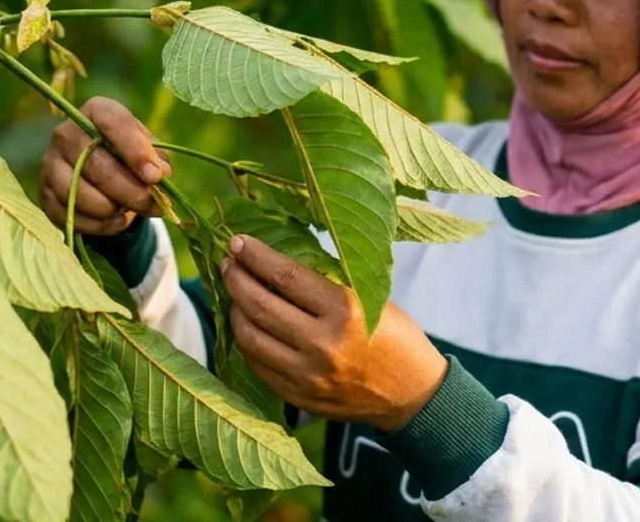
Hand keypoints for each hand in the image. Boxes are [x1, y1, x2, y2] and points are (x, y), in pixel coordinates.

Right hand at [39, 97, 171, 235]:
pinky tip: (115, 221)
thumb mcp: (149, 150)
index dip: (135, 151)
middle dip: (129, 190)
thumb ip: (157, 160)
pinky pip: (70, 215)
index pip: (113, 123)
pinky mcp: (44, 193)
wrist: (101, 175)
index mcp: (96, 111)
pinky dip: (98, 225)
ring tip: (128, 210)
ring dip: (111, 208)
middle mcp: (66, 132)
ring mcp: (50, 163)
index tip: (155, 176)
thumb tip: (157, 177)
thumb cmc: (130, 156)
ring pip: (78, 193)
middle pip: (96, 164)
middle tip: (151, 204)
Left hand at [222, 235, 447, 432]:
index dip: (255, 256)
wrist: (412, 394)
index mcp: (345, 310)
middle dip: (236, 279)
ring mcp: (308, 375)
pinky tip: (248, 325)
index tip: (237, 241)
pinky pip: (258, 365)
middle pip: (260, 305)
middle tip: (227, 263)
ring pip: (251, 338)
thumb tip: (274, 261)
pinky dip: (247, 342)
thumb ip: (324, 284)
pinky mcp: (299, 397)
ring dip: (235, 310)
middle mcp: (323, 344)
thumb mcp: (369, 299)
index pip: (286, 276)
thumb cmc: (394, 336)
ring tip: (234, 293)